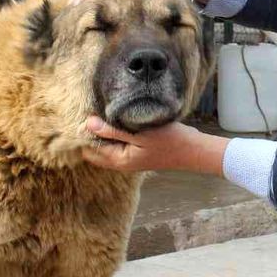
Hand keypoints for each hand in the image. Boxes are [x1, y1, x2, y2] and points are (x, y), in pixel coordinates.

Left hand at [82, 117, 227, 175]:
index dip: (85, 134)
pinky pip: (117, 145)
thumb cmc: (169, 140)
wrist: (193, 150)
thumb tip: (88, 124)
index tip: (84, 115)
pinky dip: (113, 136)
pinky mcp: (137, 153)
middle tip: (91, 113)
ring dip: (102, 135)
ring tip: (103, 115)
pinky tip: (117, 121)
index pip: (90, 150)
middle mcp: (122, 163)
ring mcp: (130, 159)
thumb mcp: (140, 133)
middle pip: (96, 151)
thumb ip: (113, 131)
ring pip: (107, 148)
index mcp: (120, 160)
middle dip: (91, 135)